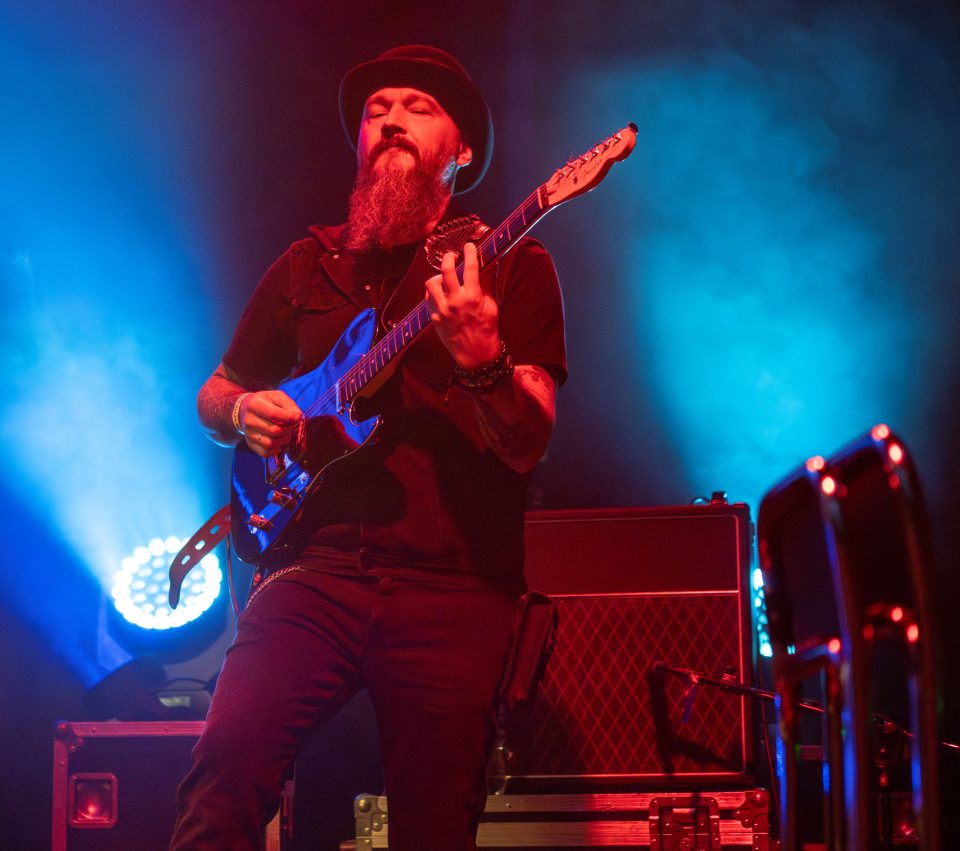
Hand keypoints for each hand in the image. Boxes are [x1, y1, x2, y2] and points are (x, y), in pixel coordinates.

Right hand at [239, 390, 301, 456]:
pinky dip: (276, 449)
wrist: (245, 409)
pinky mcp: (250, 443)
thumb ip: (289, 405)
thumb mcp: (277, 397)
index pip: (274, 414)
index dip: (289, 417)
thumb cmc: (266, 402)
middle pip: (274, 431)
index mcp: (255, 404)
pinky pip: (265, 452)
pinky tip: (278, 441)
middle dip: (288, 429)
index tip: (297, 417)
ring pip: (270, 443)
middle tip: (291, 425)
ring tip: (286, 433)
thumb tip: (298, 417)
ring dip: (283, 440)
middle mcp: (249, 420)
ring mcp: (248, 433)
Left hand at [424, 242, 500, 367]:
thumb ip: (488, 283)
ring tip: (443, 277)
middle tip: (452, 255)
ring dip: (437, 276)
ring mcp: (443, 310)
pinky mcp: (434, 318)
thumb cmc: (487, 328)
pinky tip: (440, 293)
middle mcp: (456, 301)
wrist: (475, 353)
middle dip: (448, 258)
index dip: (470, 252)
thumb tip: (492, 264)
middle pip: (446, 270)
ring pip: (431, 283)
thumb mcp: (492, 305)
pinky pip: (428, 299)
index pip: (470, 267)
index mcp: (473, 296)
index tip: (470, 245)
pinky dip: (433, 293)